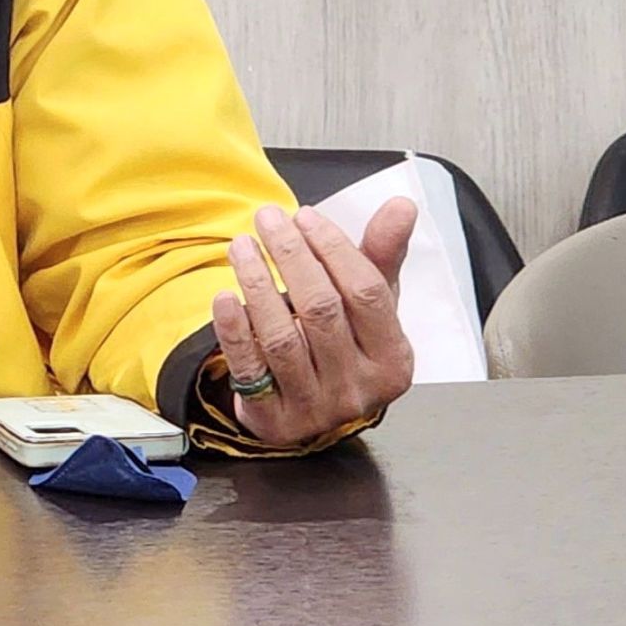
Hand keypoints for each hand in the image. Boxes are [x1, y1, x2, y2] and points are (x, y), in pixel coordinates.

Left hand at [210, 199, 417, 447]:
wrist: (309, 409)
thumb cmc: (344, 343)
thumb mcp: (370, 306)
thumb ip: (382, 256)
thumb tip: (402, 205)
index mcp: (392, 358)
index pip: (366, 293)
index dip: (334, 248)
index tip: (304, 215)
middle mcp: (358, 388)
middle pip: (322, 310)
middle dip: (290, 256)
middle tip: (267, 218)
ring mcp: (315, 408)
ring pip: (282, 338)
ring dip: (257, 284)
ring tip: (240, 245)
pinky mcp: (273, 420)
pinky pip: (250, 369)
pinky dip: (234, 330)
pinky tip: (223, 296)